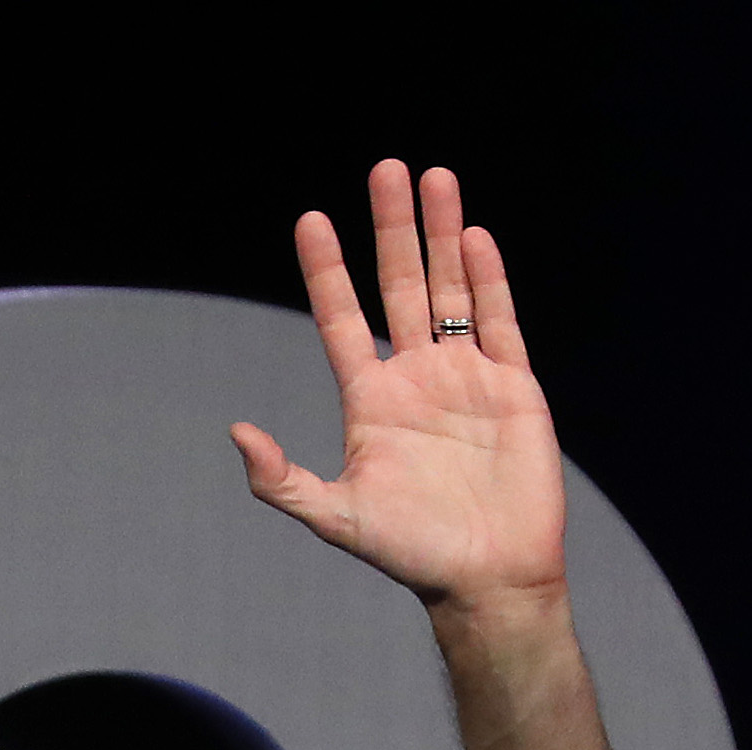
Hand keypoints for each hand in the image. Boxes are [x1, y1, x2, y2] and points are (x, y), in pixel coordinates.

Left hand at [230, 161, 566, 614]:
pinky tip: (476, 237)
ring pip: (449, 290)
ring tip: (433, 178)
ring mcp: (466, 378)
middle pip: (398, 286)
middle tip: (383, 169)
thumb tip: (237, 433)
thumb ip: (282, 480)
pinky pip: (500, 321)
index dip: (326, 271)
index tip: (310, 220)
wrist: (488, 578)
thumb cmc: (410, 553)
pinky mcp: (514, 387)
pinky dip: (489, 279)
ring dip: (442, 234)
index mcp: (370, 401)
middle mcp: (416, 379)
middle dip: (391, 228)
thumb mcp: (334, 517)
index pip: (341, 319)